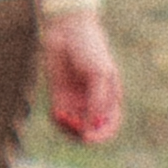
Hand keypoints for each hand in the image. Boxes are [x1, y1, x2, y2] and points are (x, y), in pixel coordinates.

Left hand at [40, 8, 124, 143]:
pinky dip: (58, 121)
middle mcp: (93, 103)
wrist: (67, 31)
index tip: (90, 136)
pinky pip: (59, 118)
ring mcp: (76, 100)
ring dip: (68, 129)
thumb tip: (92, 127)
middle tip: (74, 128)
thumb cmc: (89, 49)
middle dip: (82, 134)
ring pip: (73, 128)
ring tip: (63, 118)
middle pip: (90, 131)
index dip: (101, 135)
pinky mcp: (59, 96)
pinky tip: (57, 114)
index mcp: (110, 99)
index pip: (109, 127)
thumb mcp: (99, 75)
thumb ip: (97, 102)